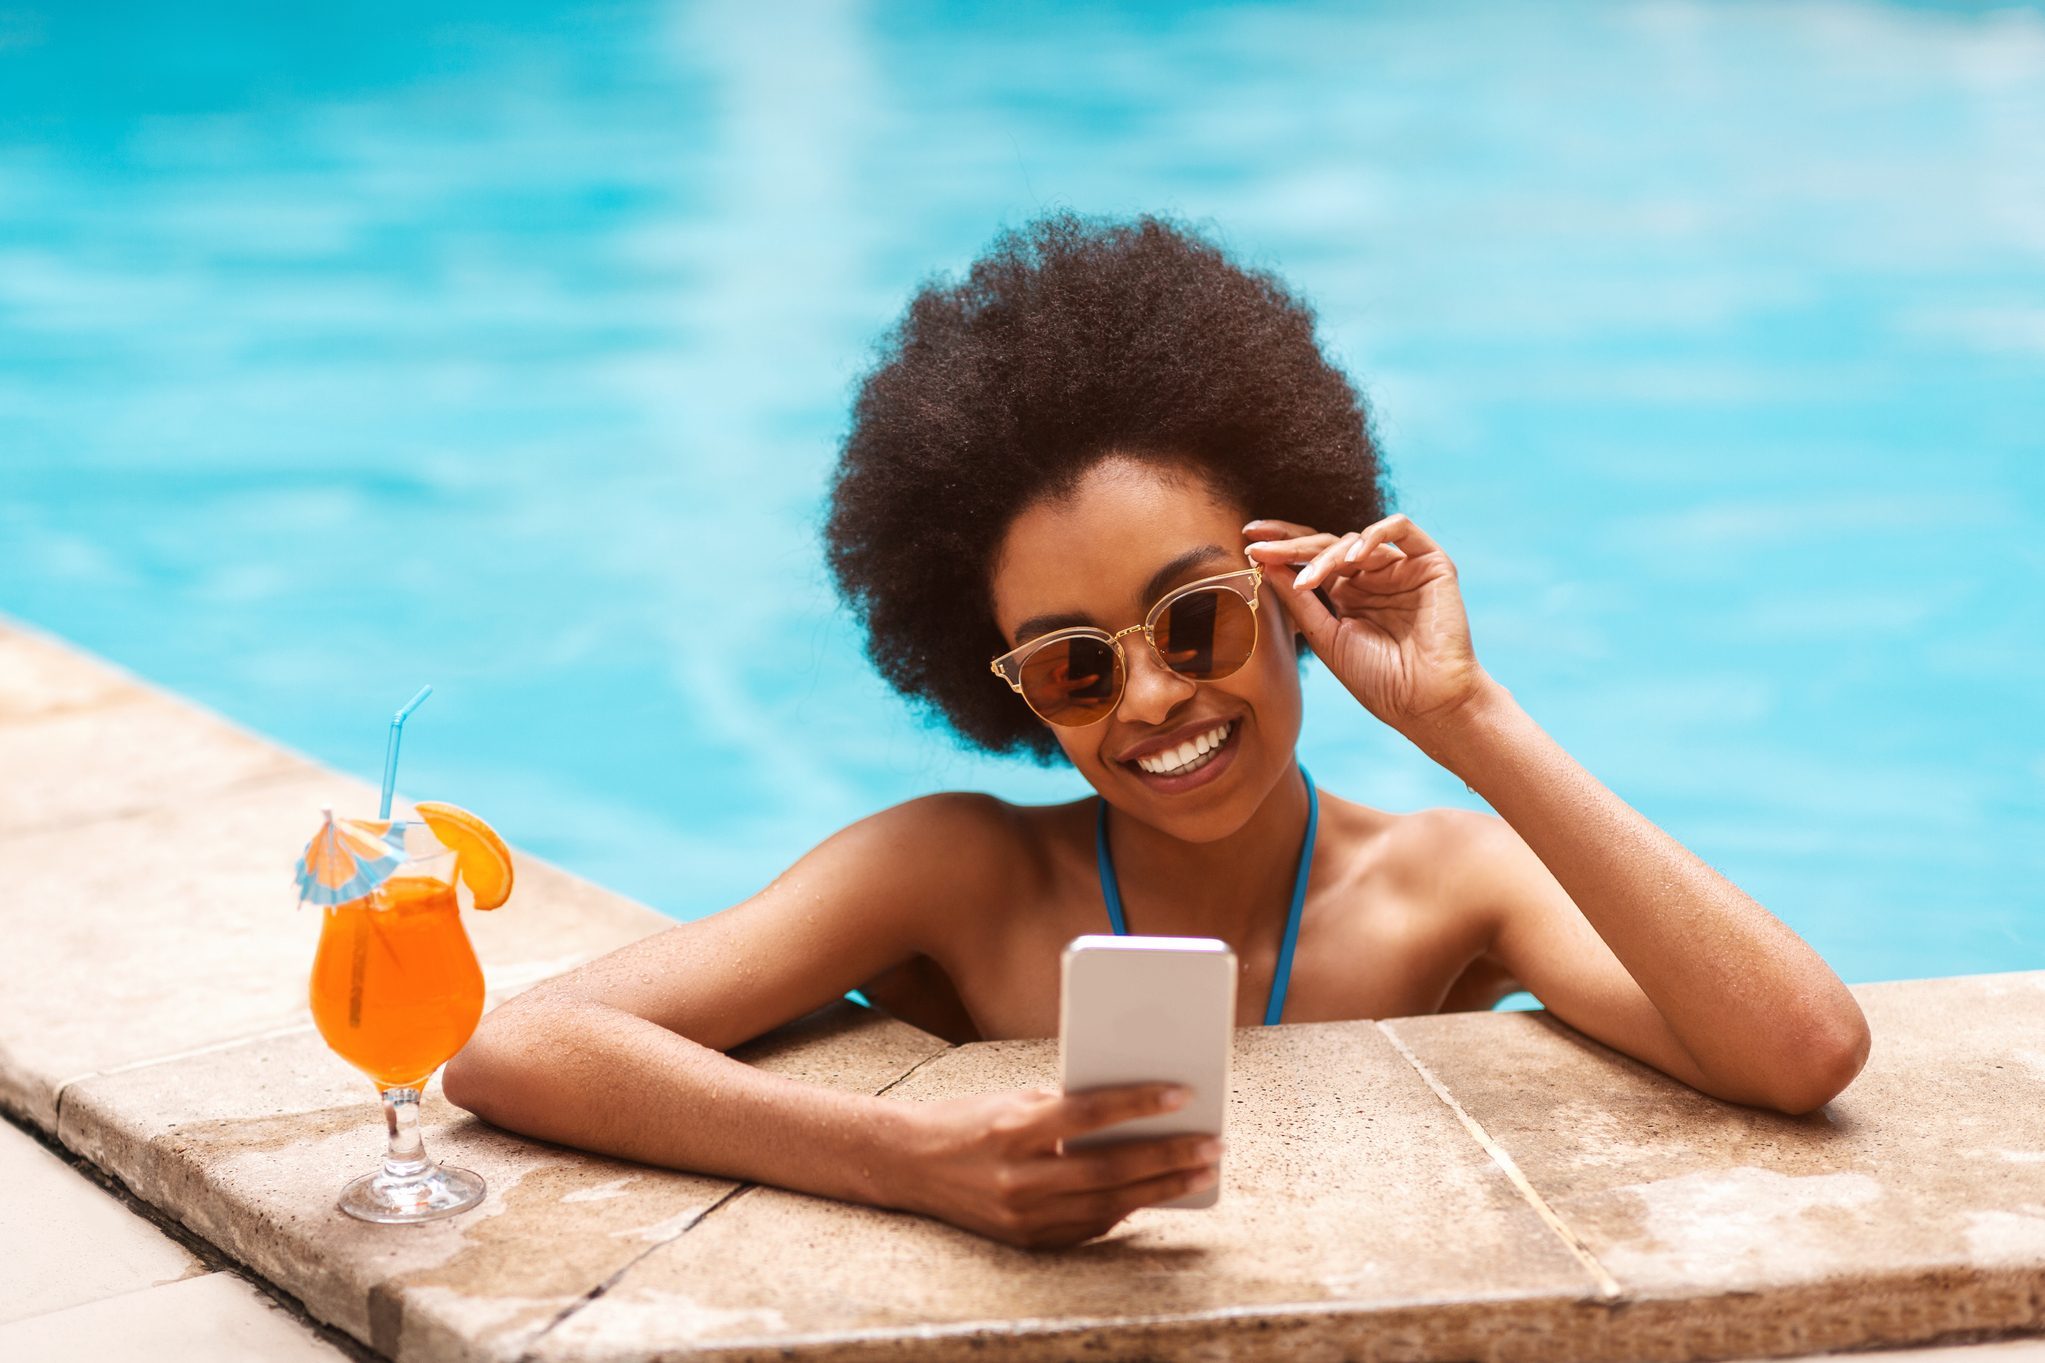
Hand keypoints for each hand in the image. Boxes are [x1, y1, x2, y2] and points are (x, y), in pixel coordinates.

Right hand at [886, 1081, 1221, 1249]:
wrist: (908, 1164)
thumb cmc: (968, 1121)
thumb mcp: (1013, 1100)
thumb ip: (1067, 1107)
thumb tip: (1133, 1110)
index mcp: (1013, 1129)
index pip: (1088, 1115)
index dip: (1138, 1104)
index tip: (1183, 1093)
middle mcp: (1017, 1177)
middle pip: (1108, 1170)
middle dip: (1168, 1158)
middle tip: (1212, 1145)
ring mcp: (1021, 1215)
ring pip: (1107, 1206)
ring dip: (1161, 1189)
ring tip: (1199, 1172)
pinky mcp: (1025, 1240)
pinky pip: (1088, 1228)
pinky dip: (1126, 1210)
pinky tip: (1156, 1193)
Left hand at [1243, 512, 1489, 738]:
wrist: (1426, 702)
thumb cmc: (1378, 680)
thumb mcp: (1326, 637)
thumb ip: (1299, 600)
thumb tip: (1264, 564)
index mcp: (1347, 595)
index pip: (1310, 561)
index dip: (1281, 550)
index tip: (1248, 547)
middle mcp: (1372, 577)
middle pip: (1327, 545)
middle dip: (1291, 543)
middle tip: (1259, 543)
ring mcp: (1400, 568)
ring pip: (1356, 539)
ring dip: (1327, 554)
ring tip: (1307, 579)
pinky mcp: (1430, 563)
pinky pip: (1400, 529)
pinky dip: (1373, 536)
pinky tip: (1353, 558)